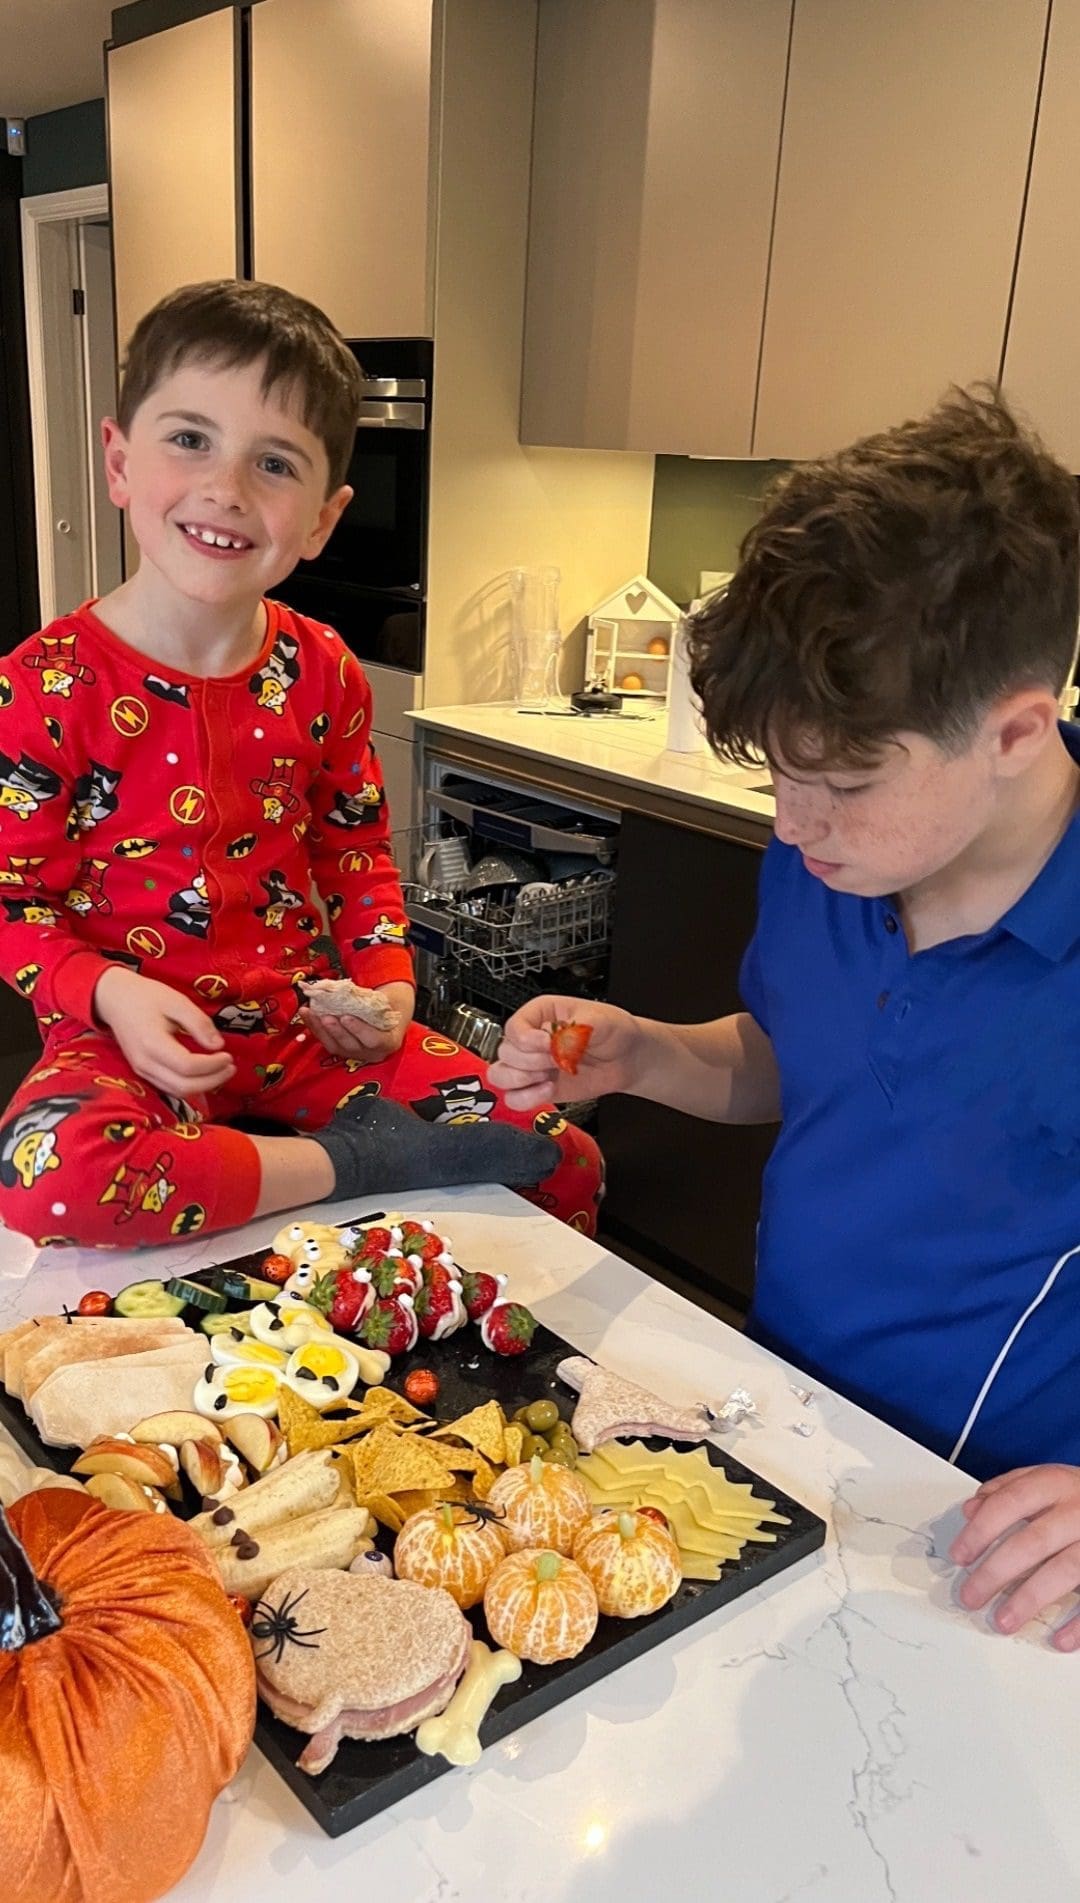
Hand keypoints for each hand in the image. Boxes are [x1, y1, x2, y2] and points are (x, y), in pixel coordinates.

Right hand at [94, 967, 236, 1097]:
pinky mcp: (143, 1073)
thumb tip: (219, 1045)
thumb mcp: (177, 1001)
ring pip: (177, 1091)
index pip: (187, 1066)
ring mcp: (142, 1071)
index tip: (228, 1055)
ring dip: (204, 1086)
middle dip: (213, 1080)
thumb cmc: (147, 997)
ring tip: (223, 1071)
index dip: (212, 1065)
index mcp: (152, 1043)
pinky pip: (169, 1088)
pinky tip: (205, 1074)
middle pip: (184, 1086)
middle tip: (231, 1067)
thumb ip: (199, 1023)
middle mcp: (145, 1063)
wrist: (116, 1000)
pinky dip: (190, 1086)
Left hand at [300, 979, 413, 1064]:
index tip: (346, 1017)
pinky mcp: (342, 1049)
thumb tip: (351, 991)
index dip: (359, 1030)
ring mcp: (356, 1053)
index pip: (374, 1040)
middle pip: (351, 1046)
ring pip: (335, 1046)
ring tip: (310, 1012)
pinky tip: (307, 1014)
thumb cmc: (391, 1006)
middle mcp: (372, 1053)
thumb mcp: (390, 1000)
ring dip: (320, 1029)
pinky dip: (315, 1027)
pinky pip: (327, 1041)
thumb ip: (376, 1000)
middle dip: (336, 1031)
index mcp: (389, 1042)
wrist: (390, 1014)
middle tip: (324, 1016)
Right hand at [488, 995, 642, 1110]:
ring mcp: (532, 1066)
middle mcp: (530, 1039)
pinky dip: (526, 1098)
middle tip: (558, 1059)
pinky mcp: (538, 1088)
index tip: (548, 1043)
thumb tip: (554, 1044)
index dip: (527, 1039)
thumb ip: (575, 1030)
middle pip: (505, 1052)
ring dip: (522, 1079)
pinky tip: (548, 1089)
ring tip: (548, 1076)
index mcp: (540, 1014)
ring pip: (500, 1076)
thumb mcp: (600, 1020)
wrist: (628, 1058)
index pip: (514, 1027)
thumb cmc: (613, 1030)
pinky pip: (514, 1099)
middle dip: (531, 1060)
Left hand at [949, 1463, 1079, 1649]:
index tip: (960, 1556)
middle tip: (970, 1595)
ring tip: (1002, 1621)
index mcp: (1057, 1484)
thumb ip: (1009, 1489)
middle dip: (996, 1572)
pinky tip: (1060, 1639)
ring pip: (1065, 1570)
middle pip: (1033, 1542)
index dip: (982, 1530)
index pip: (1011, 1503)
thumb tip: (971, 1509)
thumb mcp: (1049, 1480)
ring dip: (1030, 1598)